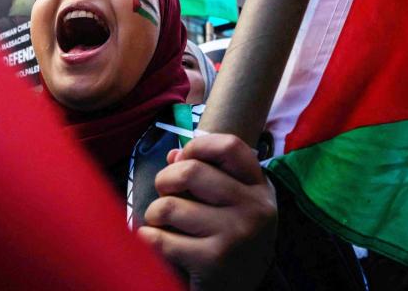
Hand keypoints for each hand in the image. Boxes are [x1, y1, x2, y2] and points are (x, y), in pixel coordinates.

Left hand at [137, 133, 277, 290]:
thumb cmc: (230, 238)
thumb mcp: (232, 204)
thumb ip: (207, 174)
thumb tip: (174, 155)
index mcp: (260, 188)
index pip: (230, 146)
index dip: (198, 146)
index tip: (183, 159)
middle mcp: (254, 209)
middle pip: (192, 171)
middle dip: (164, 180)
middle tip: (164, 193)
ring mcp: (235, 235)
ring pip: (170, 206)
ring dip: (154, 214)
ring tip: (161, 222)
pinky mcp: (213, 261)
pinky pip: (161, 239)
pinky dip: (147, 238)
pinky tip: (153, 240)